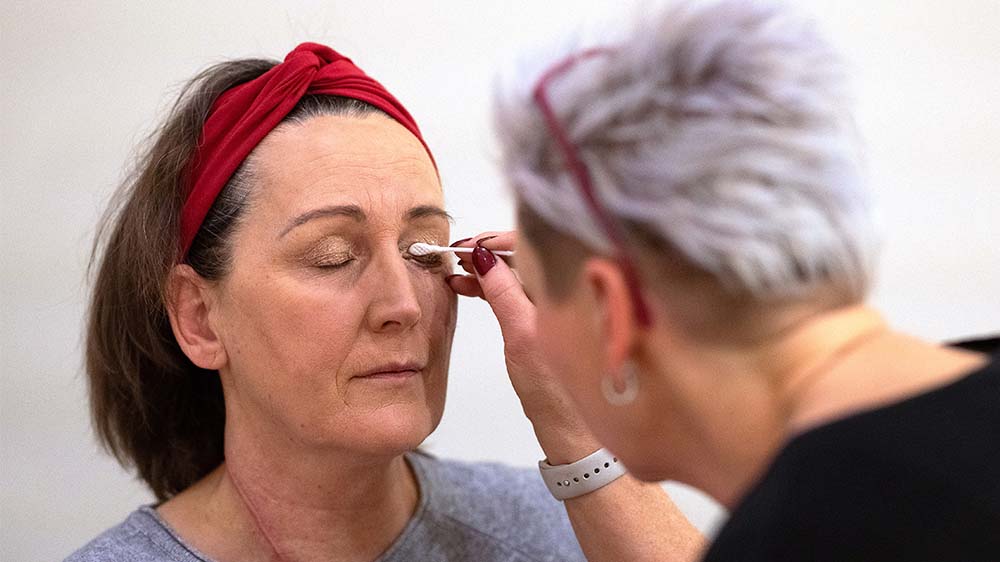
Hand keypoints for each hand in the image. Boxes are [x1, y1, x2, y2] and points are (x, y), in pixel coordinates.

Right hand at [447, 232, 599, 463]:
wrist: (572, 432)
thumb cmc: (557, 393)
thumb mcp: (522, 336)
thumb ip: (504, 292)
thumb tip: (484, 257)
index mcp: (576, 288)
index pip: (536, 245)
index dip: (497, 240)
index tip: (466, 245)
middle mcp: (575, 291)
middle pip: (528, 255)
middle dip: (490, 253)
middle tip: (455, 256)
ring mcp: (565, 306)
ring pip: (521, 274)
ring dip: (489, 271)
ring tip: (456, 272)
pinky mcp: (553, 322)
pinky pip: (522, 292)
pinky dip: (497, 288)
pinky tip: (471, 287)